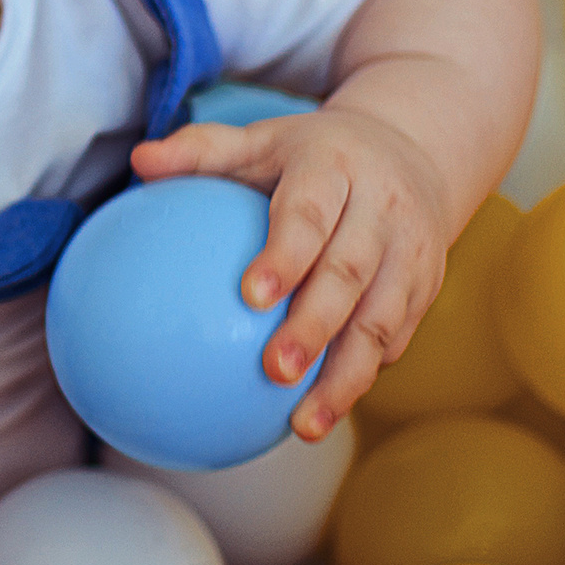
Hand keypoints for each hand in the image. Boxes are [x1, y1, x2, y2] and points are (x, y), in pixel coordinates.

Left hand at [129, 107, 452, 441]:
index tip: (251, 296)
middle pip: (350, 274)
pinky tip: (322, 412)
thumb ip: (200, 151)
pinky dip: (362, 377)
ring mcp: (411, 253)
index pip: (310, 214)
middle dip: (316, 327)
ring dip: (346, 377)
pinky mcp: (425, 288)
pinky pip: (394, 339)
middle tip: (276, 371)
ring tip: (305, 425)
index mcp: (335, 167)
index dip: (286, 255)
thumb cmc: (310, 156)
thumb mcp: (259, 140)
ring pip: (382, 321)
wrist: (412, 151)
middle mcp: (382, 209)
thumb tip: (139, 162)